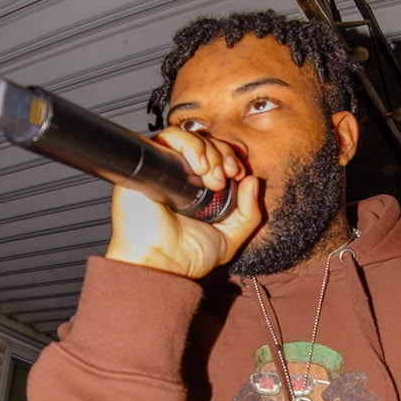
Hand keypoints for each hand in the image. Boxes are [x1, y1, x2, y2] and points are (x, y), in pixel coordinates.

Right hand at [106, 127, 264, 277]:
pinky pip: (167, 138)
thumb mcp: (230, 238)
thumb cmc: (186, 256)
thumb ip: (249, 213)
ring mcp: (164, 168)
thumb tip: (253, 181)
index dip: (231, 159)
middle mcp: (180, 176)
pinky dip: (188, 145)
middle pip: (205, 143)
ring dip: (208, 151)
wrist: (160, 263)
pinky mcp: (147, 164)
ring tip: (213, 177)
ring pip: (189, 137)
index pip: (217, 157)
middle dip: (223, 154)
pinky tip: (199, 167)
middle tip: (227, 176)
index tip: (239, 174)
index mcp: (198, 189)